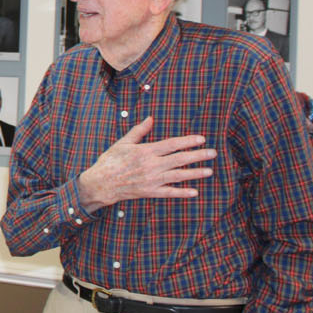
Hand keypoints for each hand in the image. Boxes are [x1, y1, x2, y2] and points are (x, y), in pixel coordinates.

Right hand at [76, 116, 214, 211]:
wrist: (100, 183)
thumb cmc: (110, 161)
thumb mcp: (123, 143)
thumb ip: (139, 131)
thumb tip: (150, 119)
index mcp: (146, 151)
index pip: (172, 145)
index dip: (188, 141)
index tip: (201, 139)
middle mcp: (152, 165)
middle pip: (180, 159)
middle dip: (198, 156)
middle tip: (213, 153)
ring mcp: (152, 180)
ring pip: (178, 176)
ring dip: (195, 173)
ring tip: (209, 171)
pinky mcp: (149, 192)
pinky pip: (169, 192)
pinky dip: (182, 192)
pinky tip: (194, 192)